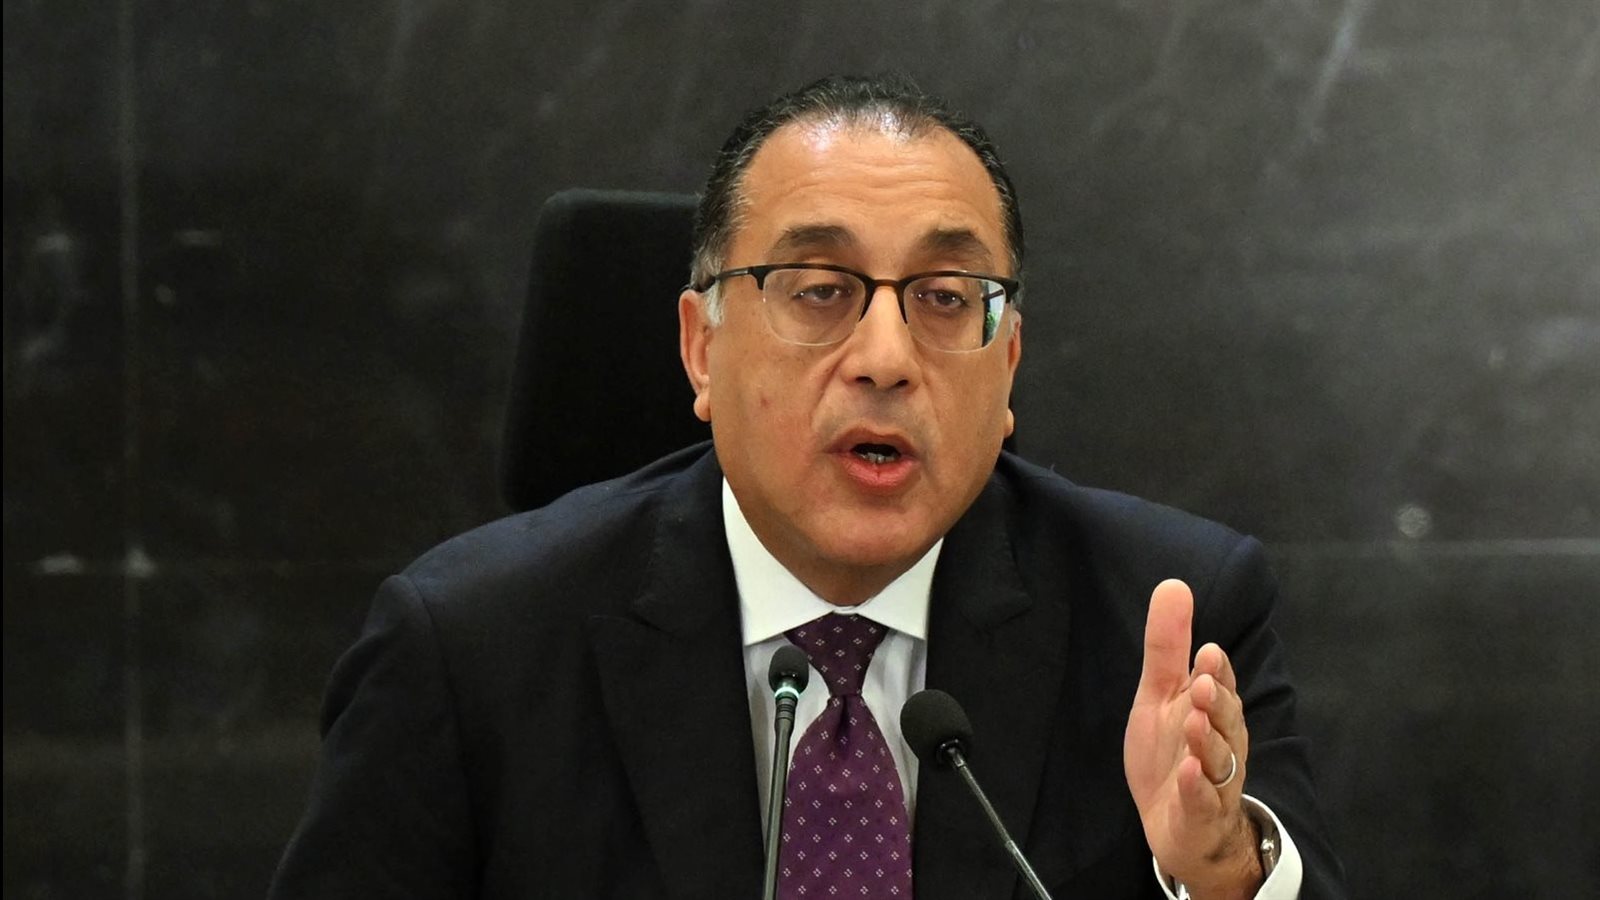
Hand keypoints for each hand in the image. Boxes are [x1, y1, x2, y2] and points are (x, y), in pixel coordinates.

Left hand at [1124, 579, 1261, 898]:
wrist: (1177, 825)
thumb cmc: (1173, 751)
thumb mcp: (1161, 695)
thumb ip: (1167, 646)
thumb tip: (1173, 584)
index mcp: (1212, 711)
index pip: (1221, 685)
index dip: (1216, 671)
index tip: (1206, 652)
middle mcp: (1222, 742)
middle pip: (1226, 720)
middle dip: (1217, 701)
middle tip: (1203, 683)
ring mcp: (1214, 780)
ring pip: (1219, 760)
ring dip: (1208, 741)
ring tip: (1195, 723)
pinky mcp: (1201, 814)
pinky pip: (1203, 801)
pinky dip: (1195, 787)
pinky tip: (1186, 773)